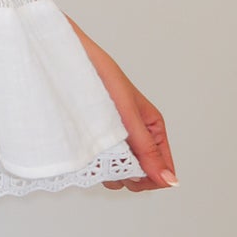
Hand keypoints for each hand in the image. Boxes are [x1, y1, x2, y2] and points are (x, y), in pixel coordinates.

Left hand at [66, 17, 177, 192]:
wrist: (66, 55)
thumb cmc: (100, 73)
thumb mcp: (127, 115)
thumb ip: (147, 148)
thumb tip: (170, 181)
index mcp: (152, 126)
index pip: (162, 169)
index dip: (147, 179)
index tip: (128, 176)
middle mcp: (136, 133)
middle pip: (139, 175)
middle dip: (125, 176)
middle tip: (107, 161)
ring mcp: (115, 136)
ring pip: (118, 171)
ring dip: (107, 170)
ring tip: (93, 151)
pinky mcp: (95, 135)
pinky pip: (100, 161)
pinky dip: (93, 162)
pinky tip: (84, 150)